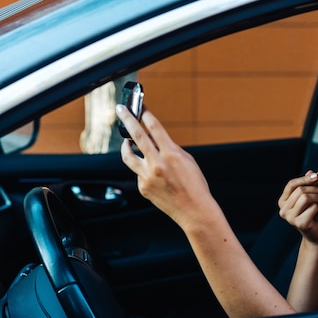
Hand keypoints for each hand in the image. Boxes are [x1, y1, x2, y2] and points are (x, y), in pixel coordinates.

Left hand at [115, 104, 216, 230]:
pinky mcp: (142, 187)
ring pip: (128, 156)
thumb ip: (170, 148)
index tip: (141, 108)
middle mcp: (157, 164)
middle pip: (137, 135)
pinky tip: (152, 173)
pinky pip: (138, 172)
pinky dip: (143, 169)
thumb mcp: (187, 161)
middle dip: (127, 119)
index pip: (155, 128)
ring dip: (125, 145)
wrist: (194, 210)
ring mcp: (147, 176)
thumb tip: (155, 139)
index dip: (146, 114)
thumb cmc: (195, 185)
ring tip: (126, 141)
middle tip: (121, 109)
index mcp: (171, 154)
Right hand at [278, 171, 317, 244]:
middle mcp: (283, 210)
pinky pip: (314, 207)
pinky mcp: (300, 223)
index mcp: (283, 202)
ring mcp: (290, 218)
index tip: (317, 176)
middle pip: (300, 190)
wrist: (316, 235)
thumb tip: (311, 172)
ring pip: (306, 197)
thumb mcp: (311, 197)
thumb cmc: (313, 215)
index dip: (304, 178)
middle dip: (315, 190)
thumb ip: (309, 185)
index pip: (291, 184)